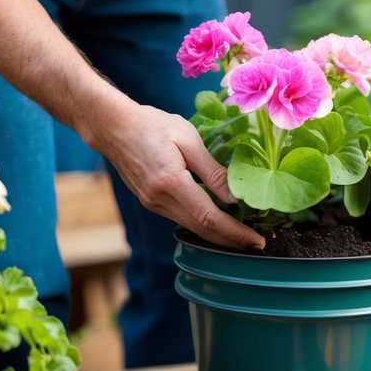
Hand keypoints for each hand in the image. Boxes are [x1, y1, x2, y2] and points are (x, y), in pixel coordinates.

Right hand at [90, 102, 264, 249]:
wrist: (113, 127)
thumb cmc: (152, 125)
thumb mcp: (188, 139)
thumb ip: (212, 171)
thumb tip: (235, 198)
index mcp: (171, 182)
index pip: (210, 217)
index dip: (235, 233)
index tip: (256, 240)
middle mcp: (159, 199)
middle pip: (202, 230)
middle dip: (231, 241)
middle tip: (257, 245)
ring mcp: (153, 203)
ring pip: (191, 227)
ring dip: (218, 235)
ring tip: (243, 237)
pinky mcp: (151, 202)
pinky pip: (181, 218)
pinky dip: (202, 224)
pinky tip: (218, 222)